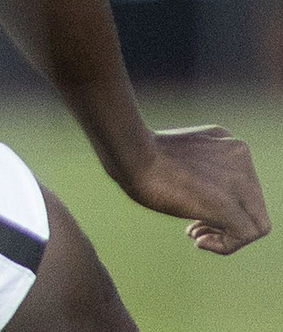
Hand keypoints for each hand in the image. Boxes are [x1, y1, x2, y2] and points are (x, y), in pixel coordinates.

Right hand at [116, 126, 268, 255]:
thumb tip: (197, 195)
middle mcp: (240, 158)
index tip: (195, 210)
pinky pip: (247, 235)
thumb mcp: (179, 155)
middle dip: (224, 220)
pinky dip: (225, 246)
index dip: (224, 201)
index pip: (242, 183)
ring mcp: (240, 181)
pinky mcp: (231, 206)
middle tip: (193, 228)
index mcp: (227, 143)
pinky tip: (198, 243)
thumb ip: (199, 168)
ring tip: (195, 236)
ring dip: (226, 235)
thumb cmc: (137, 155)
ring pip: (256, 222)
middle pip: (252, 204)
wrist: (132, 154)